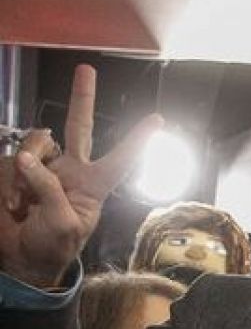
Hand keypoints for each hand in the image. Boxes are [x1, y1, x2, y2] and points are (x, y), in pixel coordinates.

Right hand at [0, 65, 160, 287]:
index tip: (158, 120)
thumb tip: (28, 158)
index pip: (121, 159)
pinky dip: (9, 184)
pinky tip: (13, 205)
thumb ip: (49, 190)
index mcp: (93, 185)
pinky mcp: (15, 171)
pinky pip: (10, 163)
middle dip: (82, 97)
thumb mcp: (62, 225)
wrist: (23, 259)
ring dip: (25, 172)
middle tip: (86, 69)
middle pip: (79, 127)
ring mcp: (42, 167)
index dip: (137, 140)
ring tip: (22, 205)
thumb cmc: (53, 247)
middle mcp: (70, 170)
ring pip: (36, 143)